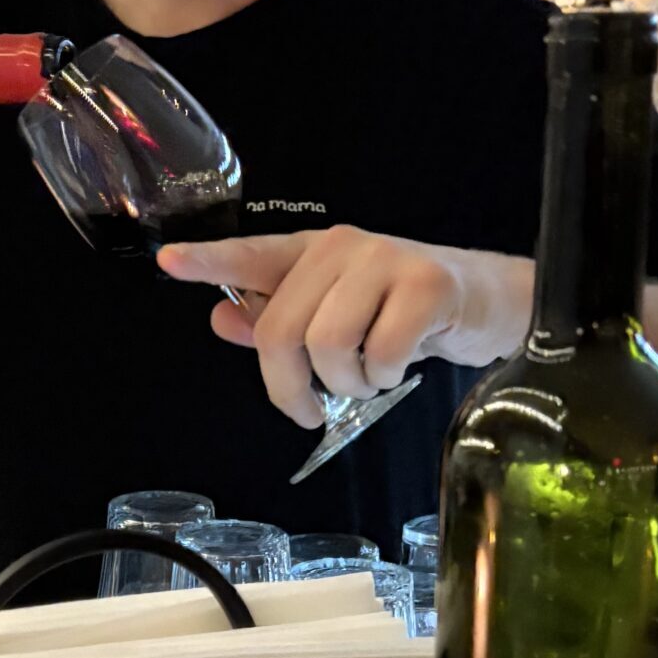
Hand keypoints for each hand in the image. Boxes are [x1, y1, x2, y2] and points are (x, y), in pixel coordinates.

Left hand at [157, 228, 532, 430]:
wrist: (489, 301)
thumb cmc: (402, 312)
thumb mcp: (336, 315)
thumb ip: (276, 318)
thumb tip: (220, 317)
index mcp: (310, 252)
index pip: (251, 254)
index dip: (209, 261)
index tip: (168, 261)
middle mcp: (340, 247)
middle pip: (282, 328)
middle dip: (290, 386)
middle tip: (310, 411)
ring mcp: (384, 260)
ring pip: (328, 344)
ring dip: (346, 384)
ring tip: (367, 379)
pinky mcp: (426, 283)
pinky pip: (381, 353)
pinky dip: (385, 378)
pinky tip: (398, 368)